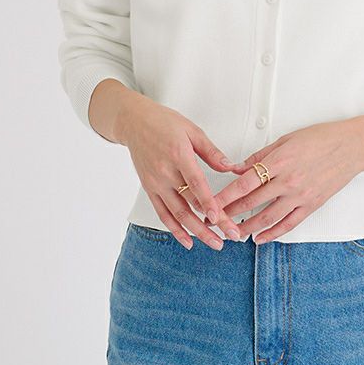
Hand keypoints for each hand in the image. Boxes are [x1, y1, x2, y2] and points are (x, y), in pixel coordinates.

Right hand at [122, 95, 243, 249]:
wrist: (134, 122)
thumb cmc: (163, 122)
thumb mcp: (192, 130)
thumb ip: (211, 152)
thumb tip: (230, 167)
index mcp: (178, 154)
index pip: (196, 183)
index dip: (208, 202)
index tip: (219, 218)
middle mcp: (165, 172)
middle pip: (190, 204)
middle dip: (210, 224)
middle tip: (229, 236)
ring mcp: (156, 183)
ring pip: (177, 214)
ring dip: (196, 232)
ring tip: (213, 242)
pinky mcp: (150, 189)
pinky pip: (162, 214)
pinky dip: (175, 229)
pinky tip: (188, 240)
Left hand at [211, 120, 363, 243]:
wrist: (350, 147)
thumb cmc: (321, 138)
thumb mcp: (286, 140)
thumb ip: (260, 156)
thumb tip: (238, 167)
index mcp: (280, 161)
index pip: (245, 182)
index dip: (225, 195)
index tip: (210, 202)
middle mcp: (288, 181)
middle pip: (252, 201)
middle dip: (229, 213)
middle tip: (214, 220)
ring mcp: (300, 195)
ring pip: (267, 217)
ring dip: (247, 227)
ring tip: (232, 233)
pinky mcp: (311, 205)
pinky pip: (288, 224)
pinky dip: (272, 234)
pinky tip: (260, 238)